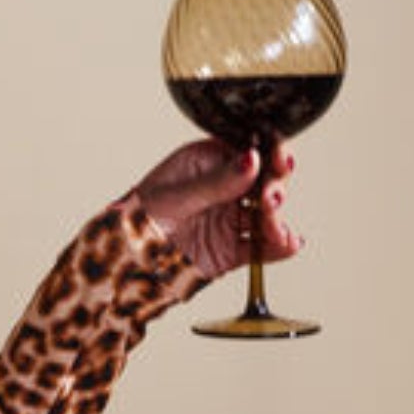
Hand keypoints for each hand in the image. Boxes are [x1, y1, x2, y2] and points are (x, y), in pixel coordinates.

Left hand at [128, 139, 297, 282]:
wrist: (125, 263)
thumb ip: (217, 181)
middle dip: (275, 187)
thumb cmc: (138, 218)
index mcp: (208, 162)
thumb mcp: (175, 195)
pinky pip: (262, 247)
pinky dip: (279, 246)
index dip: (269, 153)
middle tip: (270, 198)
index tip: (280, 160)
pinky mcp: (232, 249)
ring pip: (267, 214)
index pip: (248, 150)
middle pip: (264, 181)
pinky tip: (288, 244)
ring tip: (275, 228)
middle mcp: (223, 187)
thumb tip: (252, 159)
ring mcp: (229, 218)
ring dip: (276, 219)